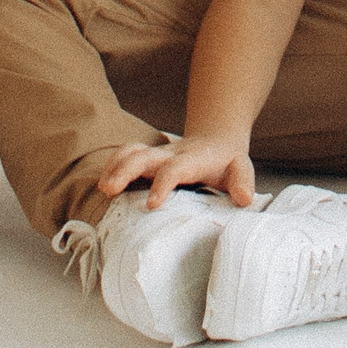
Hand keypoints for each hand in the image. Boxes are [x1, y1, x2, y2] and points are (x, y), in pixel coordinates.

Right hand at [96, 134, 257, 207]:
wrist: (218, 141)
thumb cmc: (228, 162)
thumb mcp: (242, 169)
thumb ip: (243, 182)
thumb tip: (244, 199)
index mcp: (193, 159)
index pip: (174, 169)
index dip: (162, 184)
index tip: (152, 205)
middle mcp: (172, 154)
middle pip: (144, 155)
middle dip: (125, 171)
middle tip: (109, 190)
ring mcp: (158, 154)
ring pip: (132, 151)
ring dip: (114, 166)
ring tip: (103, 188)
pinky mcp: (149, 157)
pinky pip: (127, 154)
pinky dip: (113, 165)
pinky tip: (104, 183)